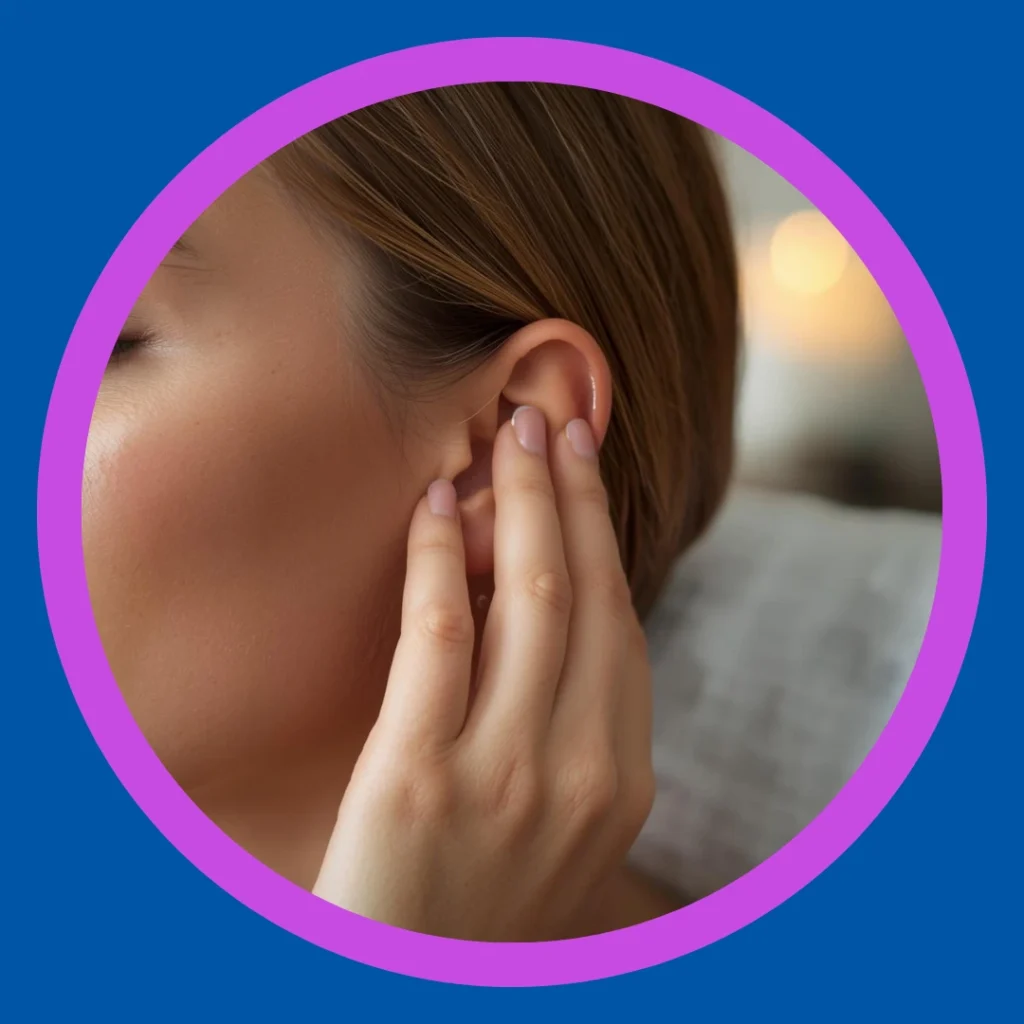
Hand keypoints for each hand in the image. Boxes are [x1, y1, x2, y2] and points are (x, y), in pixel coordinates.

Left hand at [313, 406, 654, 940]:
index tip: (585, 467)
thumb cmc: (476, 902)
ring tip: (507, 433)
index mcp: (623, 782)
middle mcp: (581, 770)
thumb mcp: (560, 825)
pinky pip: (442, 630)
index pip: (623, 628)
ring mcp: (505, 772)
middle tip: (548, 417)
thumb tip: (551, 605)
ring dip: (521, 499)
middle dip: (571, 493)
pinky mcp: (420, 773)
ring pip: (531, 596)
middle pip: (587, 594)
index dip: (605, 534)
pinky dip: (443, 554)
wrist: (413, 992)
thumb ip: (573, 728)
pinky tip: (437, 503)